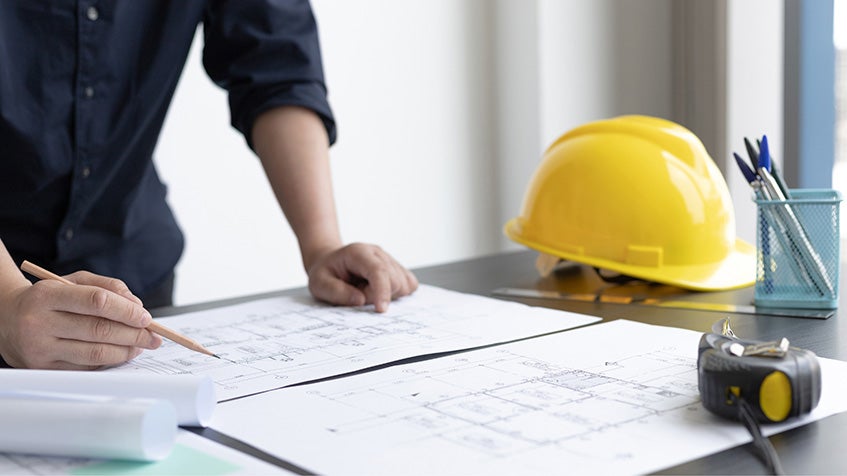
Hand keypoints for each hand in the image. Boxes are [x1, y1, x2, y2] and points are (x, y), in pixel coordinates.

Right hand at [0, 271, 160, 369]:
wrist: (7, 320)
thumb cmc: (47, 299)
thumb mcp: (73, 281)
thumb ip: (108, 286)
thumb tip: (137, 304)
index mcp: (47, 296)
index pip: (96, 302)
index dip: (127, 310)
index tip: (146, 317)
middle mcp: (39, 322)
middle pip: (99, 330)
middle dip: (134, 334)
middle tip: (153, 336)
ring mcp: (40, 349)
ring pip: (95, 354)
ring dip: (126, 351)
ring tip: (141, 346)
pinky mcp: (43, 368)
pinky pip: (85, 368)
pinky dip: (108, 362)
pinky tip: (120, 354)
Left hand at [306, 243, 418, 312]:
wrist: (330, 262)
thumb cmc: (325, 273)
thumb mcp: (319, 283)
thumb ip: (337, 292)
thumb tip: (361, 300)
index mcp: (358, 253)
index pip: (378, 270)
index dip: (382, 291)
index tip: (381, 310)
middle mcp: (378, 253)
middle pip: (394, 280)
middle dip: (378, 296)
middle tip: (358, 295)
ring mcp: (389, 260)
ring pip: (404, 285)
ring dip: (387, 296)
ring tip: (366, 290)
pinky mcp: (397, 269)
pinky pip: (409, 285)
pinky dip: (398, 294)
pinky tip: (380, 291)